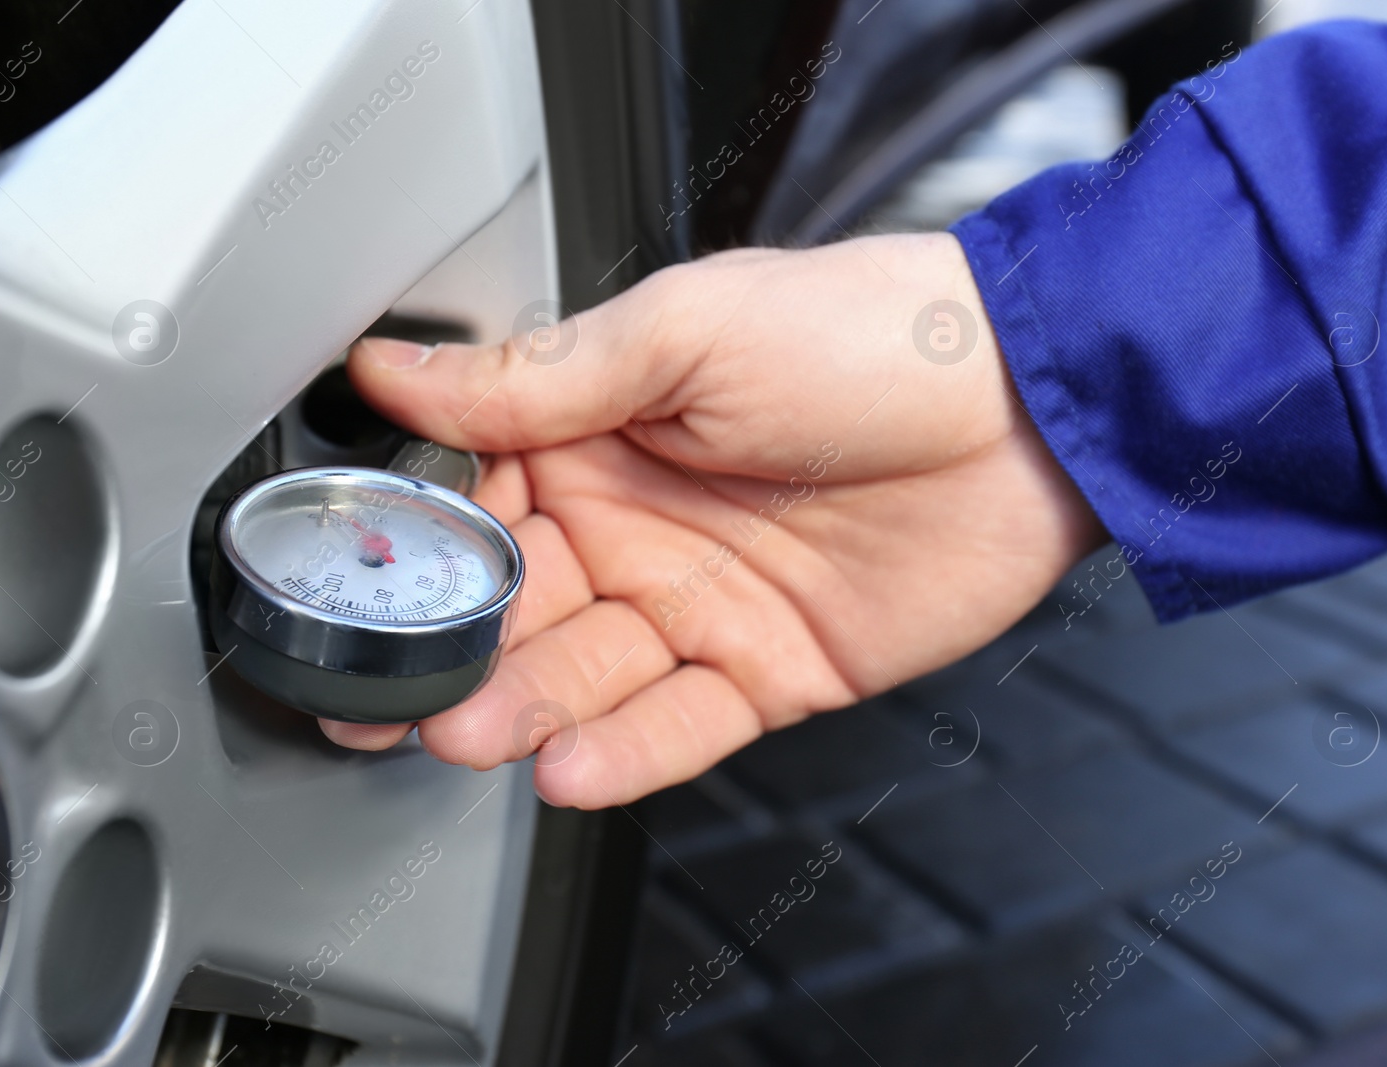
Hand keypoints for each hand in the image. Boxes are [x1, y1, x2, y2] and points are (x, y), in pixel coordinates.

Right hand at [322, 233, 1102, 807]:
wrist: (1027, 404)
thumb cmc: (867, 333)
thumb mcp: (684, 331)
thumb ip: (535, 377)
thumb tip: (393, 368)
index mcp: (601, 434)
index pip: (478, 509)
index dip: (419, 559)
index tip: (359, 597)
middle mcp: (639, 525)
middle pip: (519, 610)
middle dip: (458, 657)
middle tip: (399, 700)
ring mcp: (701, 604)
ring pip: (587, 676)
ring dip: (525, 709)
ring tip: (471, 731)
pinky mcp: (769, 669)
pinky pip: (680, 725)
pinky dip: (626, 751)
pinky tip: (570, 764)